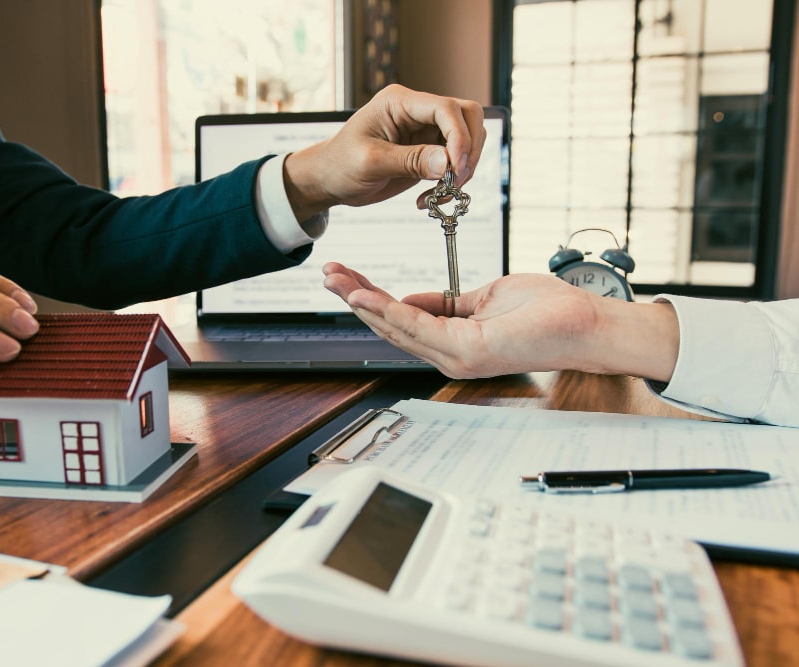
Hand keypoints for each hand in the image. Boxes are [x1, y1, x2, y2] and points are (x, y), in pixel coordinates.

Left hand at [282, 84, 485, 220]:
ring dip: (464, 168)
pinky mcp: (429, 151)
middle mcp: (417, 111)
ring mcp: (425, 130)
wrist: (329, 181)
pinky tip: (431, 197)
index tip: (455, 167)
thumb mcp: (371, 163)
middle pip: (467, 115)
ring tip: (441, 193)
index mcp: (399, 102)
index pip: (445, 107)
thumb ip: (410, 161)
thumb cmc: (340, 165)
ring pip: (468, 138)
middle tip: (456, 180)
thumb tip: (448, 162)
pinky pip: (456, 161)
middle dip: (469, 149)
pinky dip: (453, 181)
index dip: (459, 136)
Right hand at [322, 262, 679, 380]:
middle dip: (355, 298)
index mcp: (455, 344)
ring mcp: (457, 358)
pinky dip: (386, 308)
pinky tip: (364, 294)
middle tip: (327, 274)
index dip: (372, 298)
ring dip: (362, 301)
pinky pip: (416, 326)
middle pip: (390, 326)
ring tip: (335, 278)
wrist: (588, 323)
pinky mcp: (467, 351)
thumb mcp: (487, 298)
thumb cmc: (549, 311)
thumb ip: (449, 303)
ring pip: (396, 326)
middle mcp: (451, 356)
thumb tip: (416, 299)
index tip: (348, 275)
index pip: (403, 321)